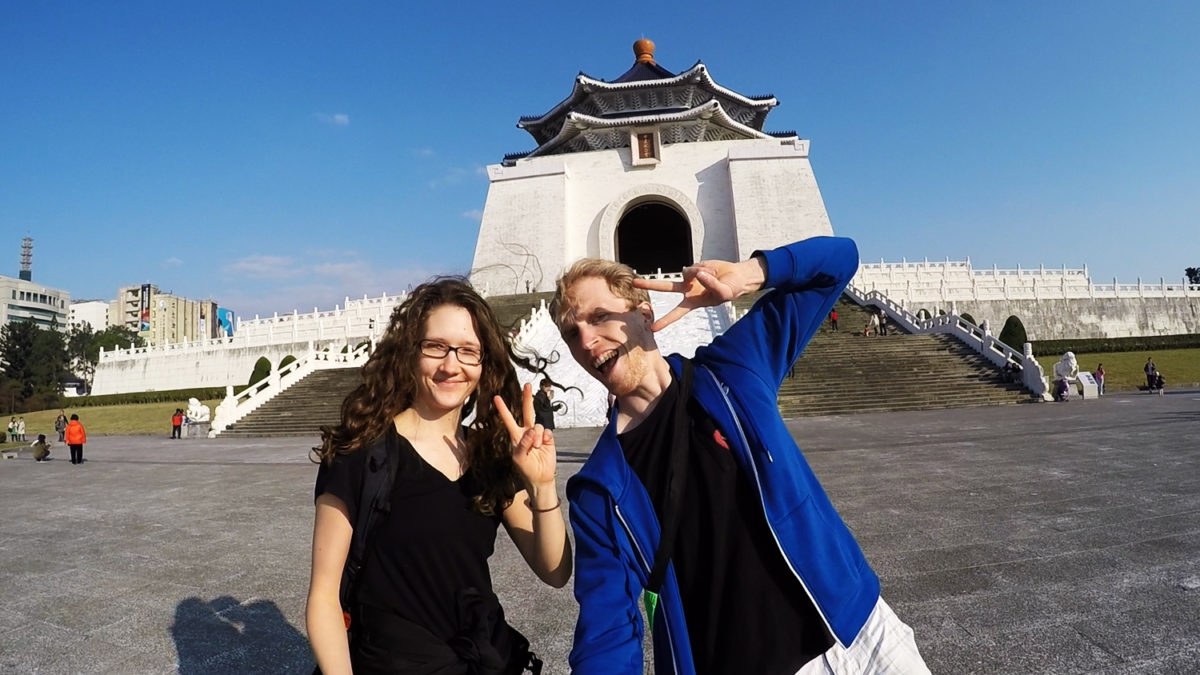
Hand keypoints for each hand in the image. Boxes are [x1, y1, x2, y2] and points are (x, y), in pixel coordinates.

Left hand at [494, 384, 556, 490]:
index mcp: (516, 435)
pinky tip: (543, 446)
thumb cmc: (526, 468)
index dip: (503, 409)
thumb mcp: (519, 457)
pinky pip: (547, 432)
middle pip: (527, 412)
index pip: (508, 419)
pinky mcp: (548, 438)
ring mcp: (538, 434)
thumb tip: (532, 430)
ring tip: (536, 448)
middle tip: (527, 385)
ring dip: (537, 437)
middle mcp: (527, 432)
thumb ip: (523, 443)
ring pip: (537, 426)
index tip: (496, 397)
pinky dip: (545, 439)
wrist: (540, 477)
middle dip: (527, 398)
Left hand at [633, 257, 765, 331]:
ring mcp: (689, 278)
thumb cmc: (731, 289)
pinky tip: (712, 271)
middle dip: (649, 285)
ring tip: (714, 275)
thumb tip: (696, 275)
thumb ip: (711, 285)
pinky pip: (695, 267)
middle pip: (665, 287)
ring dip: (701, 273)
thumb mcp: (724, 292)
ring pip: (685, 272)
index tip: (653, 329)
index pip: (677, 313)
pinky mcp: (694, 267)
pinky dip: (705, 269)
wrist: (736, 276)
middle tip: (633, 283)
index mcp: (693, 303)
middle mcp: (687, 291)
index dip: (665, 321)